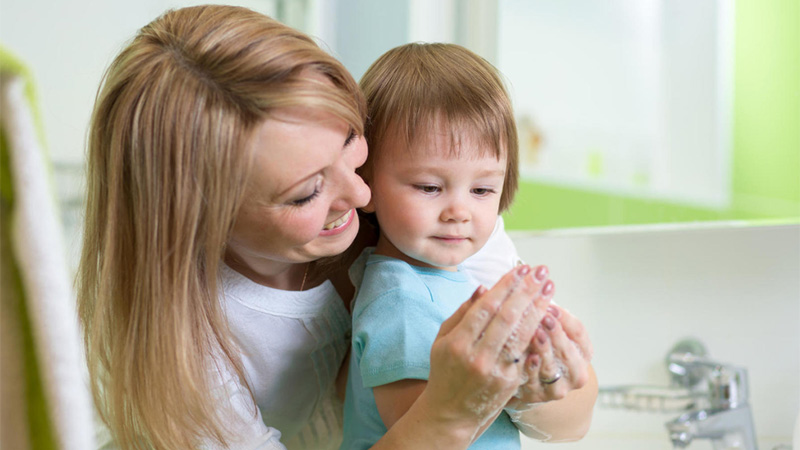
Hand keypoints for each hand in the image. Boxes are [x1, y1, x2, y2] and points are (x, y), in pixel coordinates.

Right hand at [421, 264, 552, 436]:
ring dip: (538, 309)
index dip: (506, 286)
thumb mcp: (443, 339)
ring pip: (522, 335)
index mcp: (457, 343)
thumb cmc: (445, 371)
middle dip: (526, 291)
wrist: (450, 412)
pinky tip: (548, 317)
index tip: (521, 269)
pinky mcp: (510, 383)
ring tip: (549, 289)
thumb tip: (483, 288)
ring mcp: (495, 371)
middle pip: (507, 318)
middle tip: (541, 272)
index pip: (486, 307)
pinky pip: (526, 353)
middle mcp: (477, 357)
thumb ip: (462, 313)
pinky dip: (538, 333)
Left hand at [507, 303, 592, 409]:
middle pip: (569, 350)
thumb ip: (544, 310)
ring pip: (553, 367)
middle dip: (556, 332)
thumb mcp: (547, 328)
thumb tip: (535, 282)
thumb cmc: (538, 346)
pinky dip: (531, 369)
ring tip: (535, 332)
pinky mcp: (538, 396)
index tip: (551, 304)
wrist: (530, 383)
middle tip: (545, 315)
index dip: (564, 318)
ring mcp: (558, 387)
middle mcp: (575, 371)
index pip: (578, 332)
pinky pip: (535, 382)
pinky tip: (526, 356)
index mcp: (582, 351)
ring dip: (545, 348)